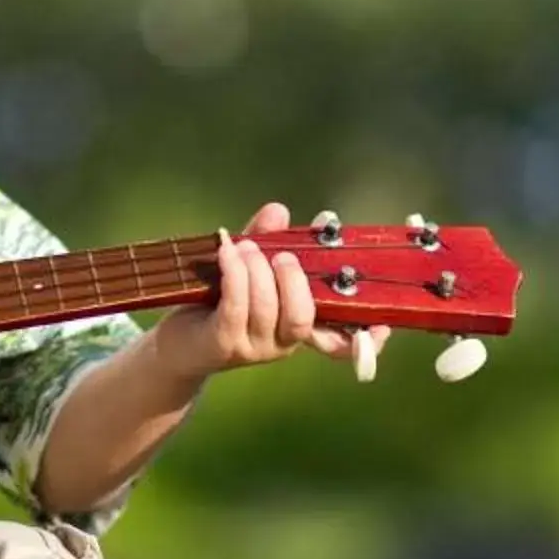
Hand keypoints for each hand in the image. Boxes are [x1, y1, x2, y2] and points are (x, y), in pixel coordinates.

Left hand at [143, 201, 387, 385]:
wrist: (177, 343)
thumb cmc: (217, 303)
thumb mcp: (247, 268)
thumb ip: (266, 241)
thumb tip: (280, 211)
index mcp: (297, 328)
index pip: (339, 341)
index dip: (364, 338)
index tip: (381, 322)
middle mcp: (281, 343)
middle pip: (301, 317)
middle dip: (294, 281)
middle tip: (282, 254)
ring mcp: (252, 347)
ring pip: (267, 309)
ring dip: (258, 270)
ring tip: (245, 246)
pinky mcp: (222, 343)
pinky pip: (236, 307)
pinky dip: (235, 274)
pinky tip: (227, 250)